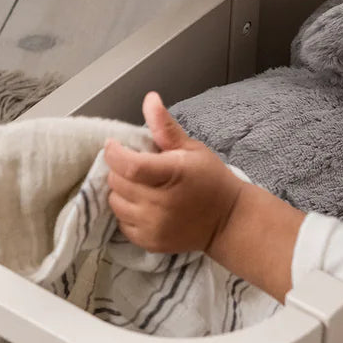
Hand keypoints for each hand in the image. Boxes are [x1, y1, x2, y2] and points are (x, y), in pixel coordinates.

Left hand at [104, 93, 243, 254]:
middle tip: (136, 167)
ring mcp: (153, 226)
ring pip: (115, 203)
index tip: (115, 145)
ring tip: (140, 186)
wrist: (228, 221)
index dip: (114, 152)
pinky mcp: (150, 242)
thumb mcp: (192, 148)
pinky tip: (144, 205)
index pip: (127, 165)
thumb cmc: (210, 179)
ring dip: (122, 192)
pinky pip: (122, 223)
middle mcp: (159, 204)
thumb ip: (165, 127)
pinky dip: (127, 212)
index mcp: (171, 175)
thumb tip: (150, 99)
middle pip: (116, 182)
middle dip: (120, 170)